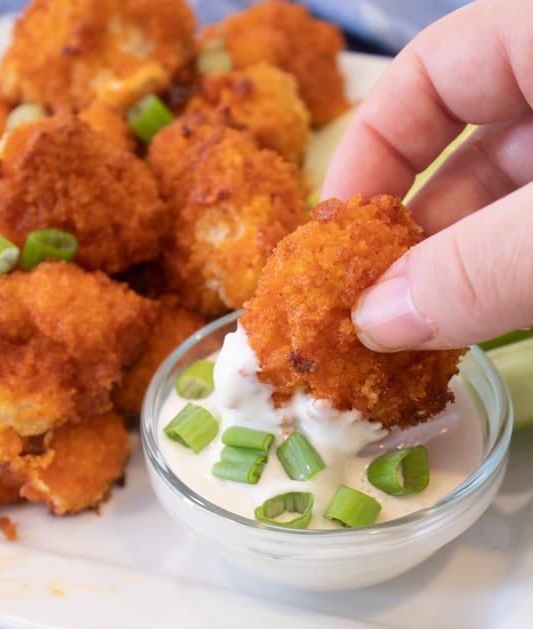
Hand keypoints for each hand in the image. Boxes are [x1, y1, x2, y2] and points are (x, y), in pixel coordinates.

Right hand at [322, 0, 532, 349]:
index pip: (428, 74)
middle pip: (466, 148)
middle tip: (374, 312)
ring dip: (461, 270)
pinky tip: (483, 325)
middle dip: (413, 234)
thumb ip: (479, 266)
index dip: (368, 155)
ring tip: (419, 337)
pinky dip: (510, 280)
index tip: (333, 240)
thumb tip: (374, 323)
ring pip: (511, 203)